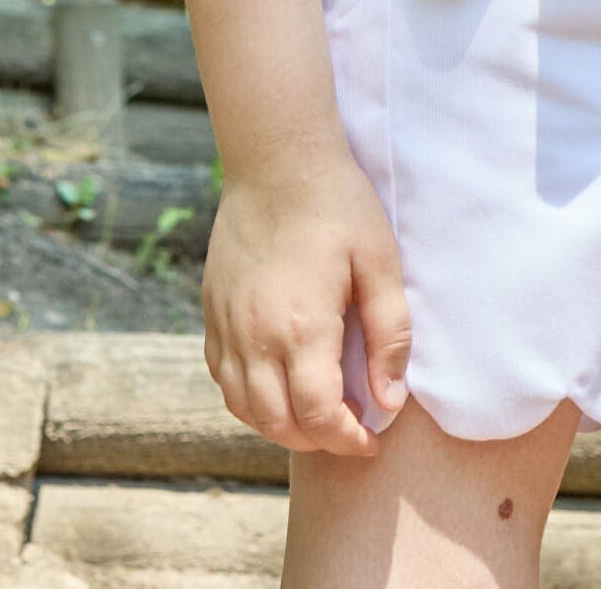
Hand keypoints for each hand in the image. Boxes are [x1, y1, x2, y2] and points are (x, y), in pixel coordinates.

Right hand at [201, 150, 411, 457]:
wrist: (277, 160)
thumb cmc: (338, 206)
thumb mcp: (380, 264)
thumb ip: (388, 337)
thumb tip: (389, 400)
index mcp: (301, 329)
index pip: (319, 418)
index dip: (347, 440)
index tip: (370, 439)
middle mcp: (255, 338)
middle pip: (278, 424)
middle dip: (317, 441)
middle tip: (348, 429)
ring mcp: (227, 326)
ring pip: (244, 409)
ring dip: (280, 425)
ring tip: (315, 415)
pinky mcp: (211, 311)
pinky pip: (223, 378)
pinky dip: (249, 399)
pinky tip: (276, 385)